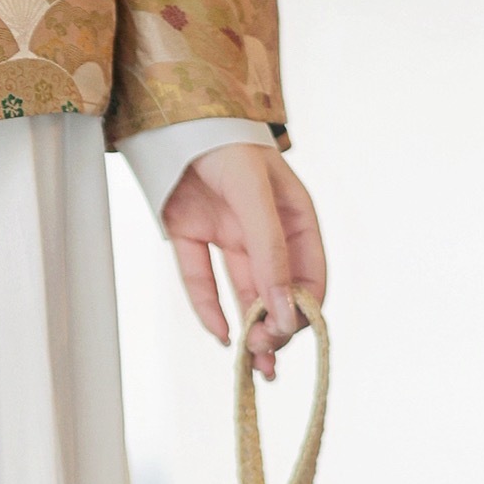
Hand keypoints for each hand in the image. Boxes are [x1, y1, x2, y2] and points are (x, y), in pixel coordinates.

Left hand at [160, 143, 325, 377]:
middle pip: (278, 293)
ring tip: (252, 365)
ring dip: (250, 330)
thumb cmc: (226, 145)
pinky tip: (219, 335)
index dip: (303, 309)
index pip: (310, 277)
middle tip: (263, 353)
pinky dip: (209, 309)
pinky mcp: (191, 238)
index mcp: (295, 220)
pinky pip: (202, 281)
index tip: (288, 334)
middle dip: (276, 327)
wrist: (173, 118)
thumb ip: (270, 251)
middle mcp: (264, 233)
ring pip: (244, 295)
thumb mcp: (256, 196)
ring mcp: (228, 237)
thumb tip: (285, 309)